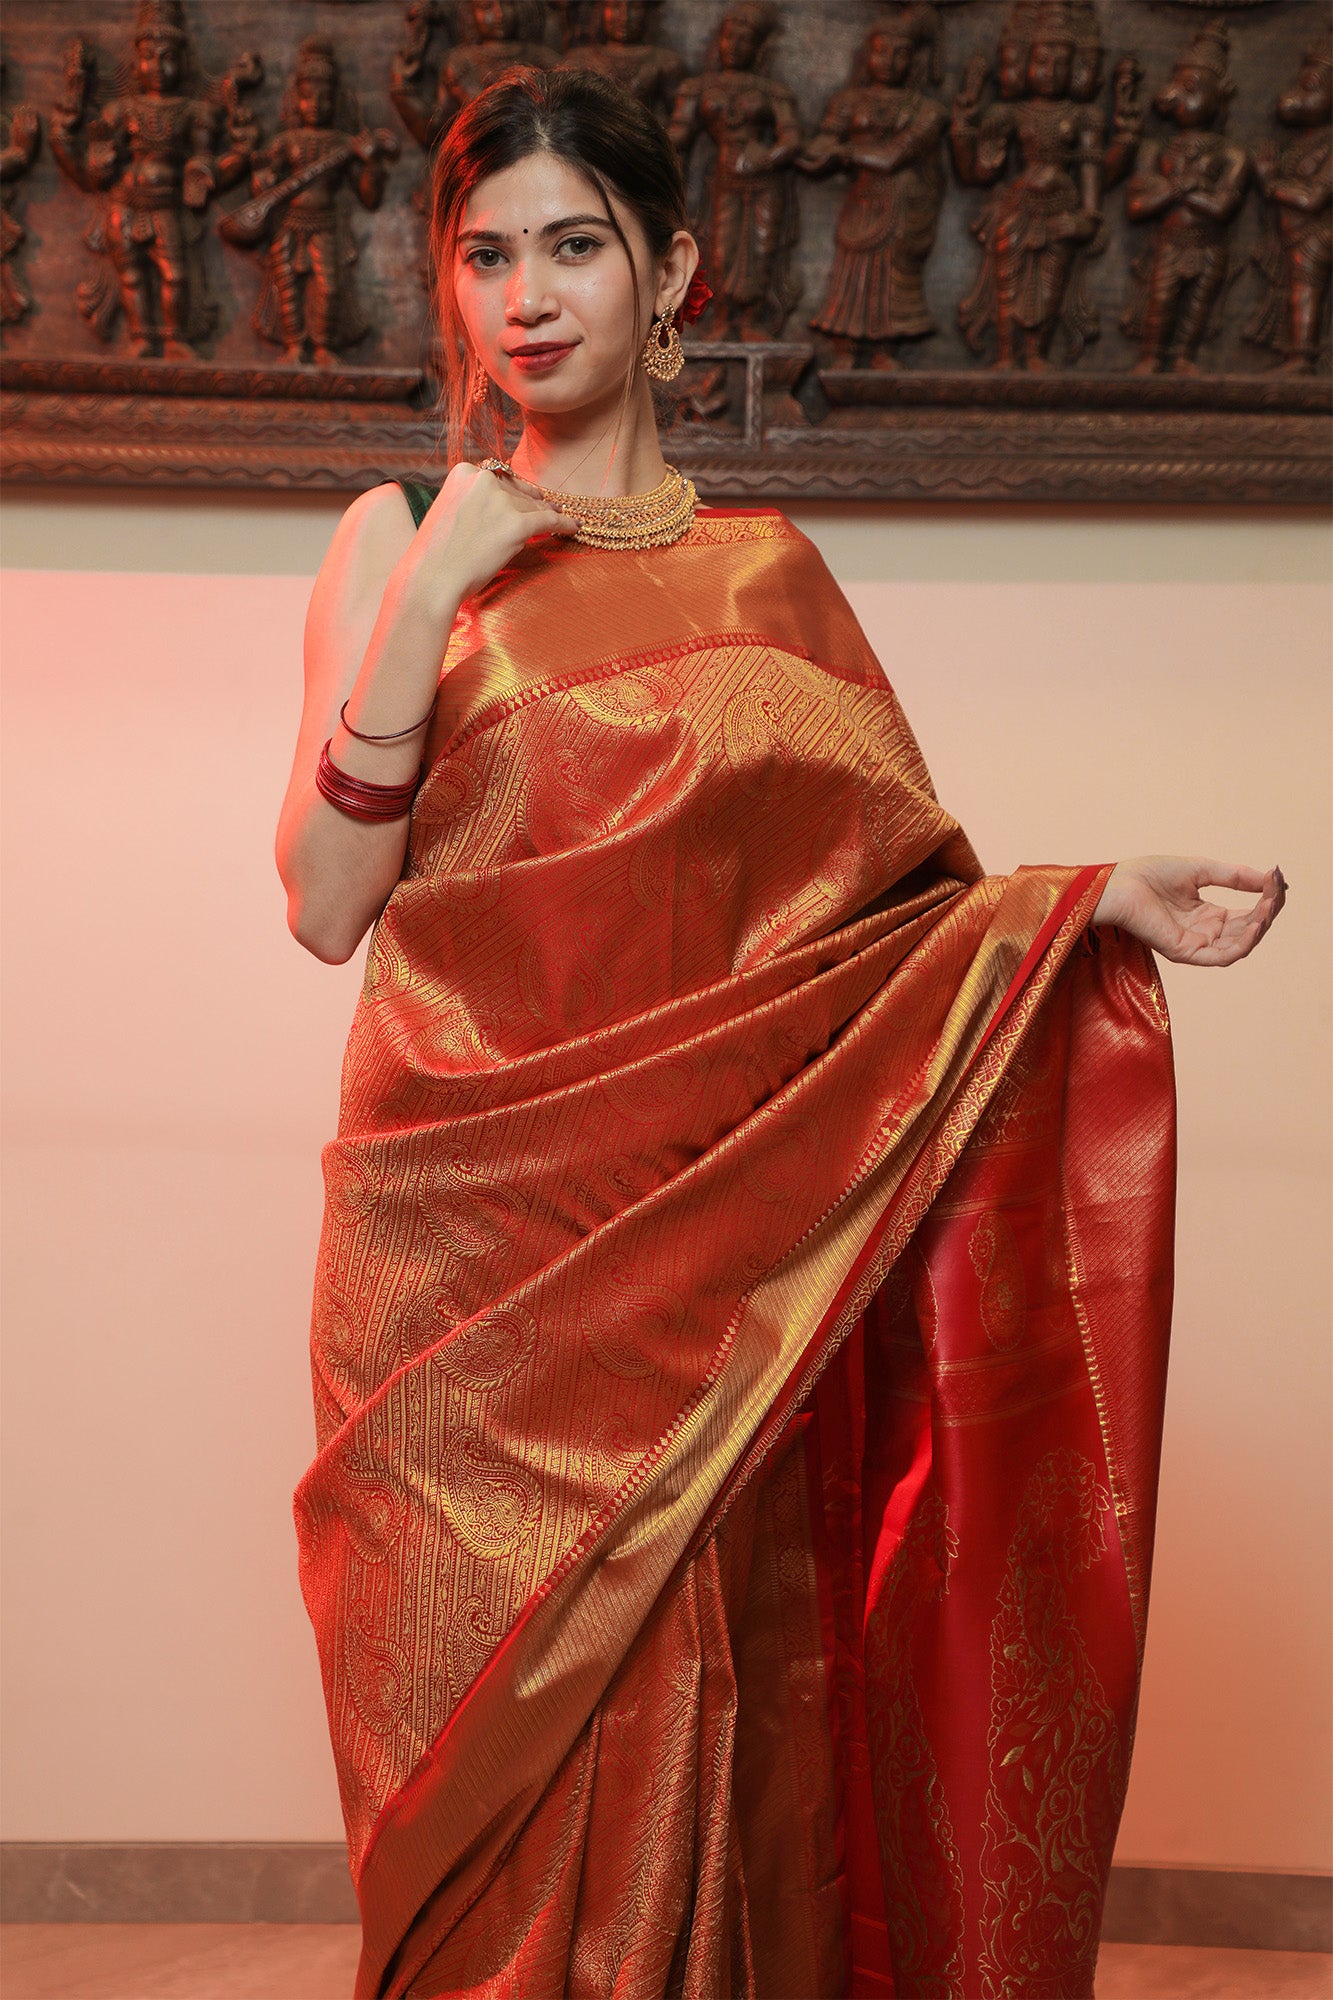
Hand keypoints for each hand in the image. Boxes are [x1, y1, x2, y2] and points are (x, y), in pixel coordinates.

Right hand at [400, 460, 578, 608]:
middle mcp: (483, 480)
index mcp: (463, 472)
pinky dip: (564, 524)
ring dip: (544, 516)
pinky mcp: (516, 523)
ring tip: (561, 520)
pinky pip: (548, 521)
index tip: (524, 496)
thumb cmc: (437, 555)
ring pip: (533, 507)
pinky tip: (574, 527)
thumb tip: (506, 500)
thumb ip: (472, 500)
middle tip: (548, 507)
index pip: (497, 478)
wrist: (432, 580)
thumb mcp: (448, 512)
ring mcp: (500, 501)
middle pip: (517, 491)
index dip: (512, 490)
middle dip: (529, 503)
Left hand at [1090, 855, 1285, 966]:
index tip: (1277, 879)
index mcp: (1206, 916)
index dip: (1265, 899)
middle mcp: (1203, 933)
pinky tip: (1254, 924)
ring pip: (1240, 945)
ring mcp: (1194, 945)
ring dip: (1259, 927)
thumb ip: (1234, 877)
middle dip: (1267, 911)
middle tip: (1278, 890)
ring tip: (1270, 905)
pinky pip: (1221, 957)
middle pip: (1248, 931)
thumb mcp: (1201, 870)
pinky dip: (1242, 943)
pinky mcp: (1184, 953)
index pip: (1246, 916)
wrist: (1117, 884)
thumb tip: (1271, 878)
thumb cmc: (1148, 875)